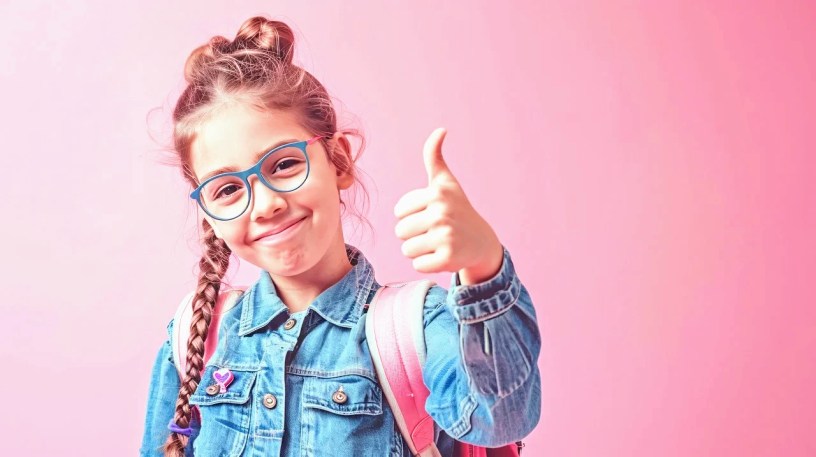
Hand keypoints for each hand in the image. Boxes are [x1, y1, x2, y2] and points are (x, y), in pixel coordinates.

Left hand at [394, 128, 503, 284]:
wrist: (481, 242)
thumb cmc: (457, 209)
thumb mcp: (446, 182)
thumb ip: (434, 157)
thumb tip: (440, 130)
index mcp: (437, 194)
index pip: (399, 212)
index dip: (410, 215)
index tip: (430, 214)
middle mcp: (442, 214)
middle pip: (400, 232)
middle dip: (413, 235)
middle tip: (434, 232)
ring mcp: (446, 237)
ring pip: (407, 250)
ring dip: (419, 250)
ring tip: (437, 243)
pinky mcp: (448, 260)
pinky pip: (417, 265)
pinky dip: (427, 264)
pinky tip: (442, 256)